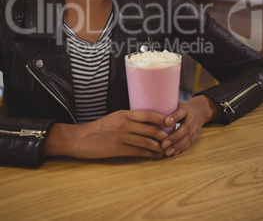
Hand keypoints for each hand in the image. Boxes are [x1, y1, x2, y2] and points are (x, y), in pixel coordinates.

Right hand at [43, 110, 168, 159]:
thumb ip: (128, 119)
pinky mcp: (118, 149)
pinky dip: (150, 154)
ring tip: (168, 149)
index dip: (161, 118)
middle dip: (164, 134)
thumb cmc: (98, 128)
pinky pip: (138, 152)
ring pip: (147, 141)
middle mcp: (124, 124)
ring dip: (160, 146)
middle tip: (174, 137)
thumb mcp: (114, 118)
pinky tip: (156, 156)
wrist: (80, 139)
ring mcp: (121, 137)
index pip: (147, 113)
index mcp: (124, 114)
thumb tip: (145, 123)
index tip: (171, 121)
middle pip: (150, 128)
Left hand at [161, 95, 217, 156]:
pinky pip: (189, 143)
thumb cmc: (182, 109)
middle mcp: (192, 118)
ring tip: (167, 152)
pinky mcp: (196, 136)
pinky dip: (181, 149)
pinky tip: (173, 153)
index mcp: (186, 109)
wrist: (200, 111)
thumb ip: (167, 109)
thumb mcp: (176, 105)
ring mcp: (195, 128)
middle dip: (174, 137)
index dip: (174, 117)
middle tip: (163, 144)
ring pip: (188, 138)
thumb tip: (150, 115)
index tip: (167, 122)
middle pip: (185, 128)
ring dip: (177, 146)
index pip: (181, 112)